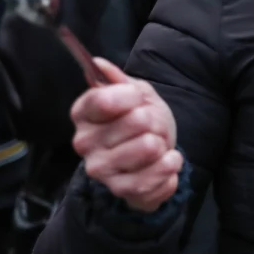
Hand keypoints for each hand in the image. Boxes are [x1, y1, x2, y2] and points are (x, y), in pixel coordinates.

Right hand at [71, 58, 181, 212]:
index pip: (105, 99)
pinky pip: (156, 176)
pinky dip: (170, 166)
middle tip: (150, 128)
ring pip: (149, 147)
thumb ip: (118, 79)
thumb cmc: (141, 119)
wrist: (152, 155)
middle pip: (138, 120)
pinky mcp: (119, 190)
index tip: (138, 100)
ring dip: (164, 144)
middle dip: (155, 121)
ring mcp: (100, 169)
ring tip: (157, 145)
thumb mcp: (136, 93)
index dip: (132, 97)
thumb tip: (99, 63)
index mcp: (84, 114)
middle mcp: (84, 142)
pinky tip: (165, 162)